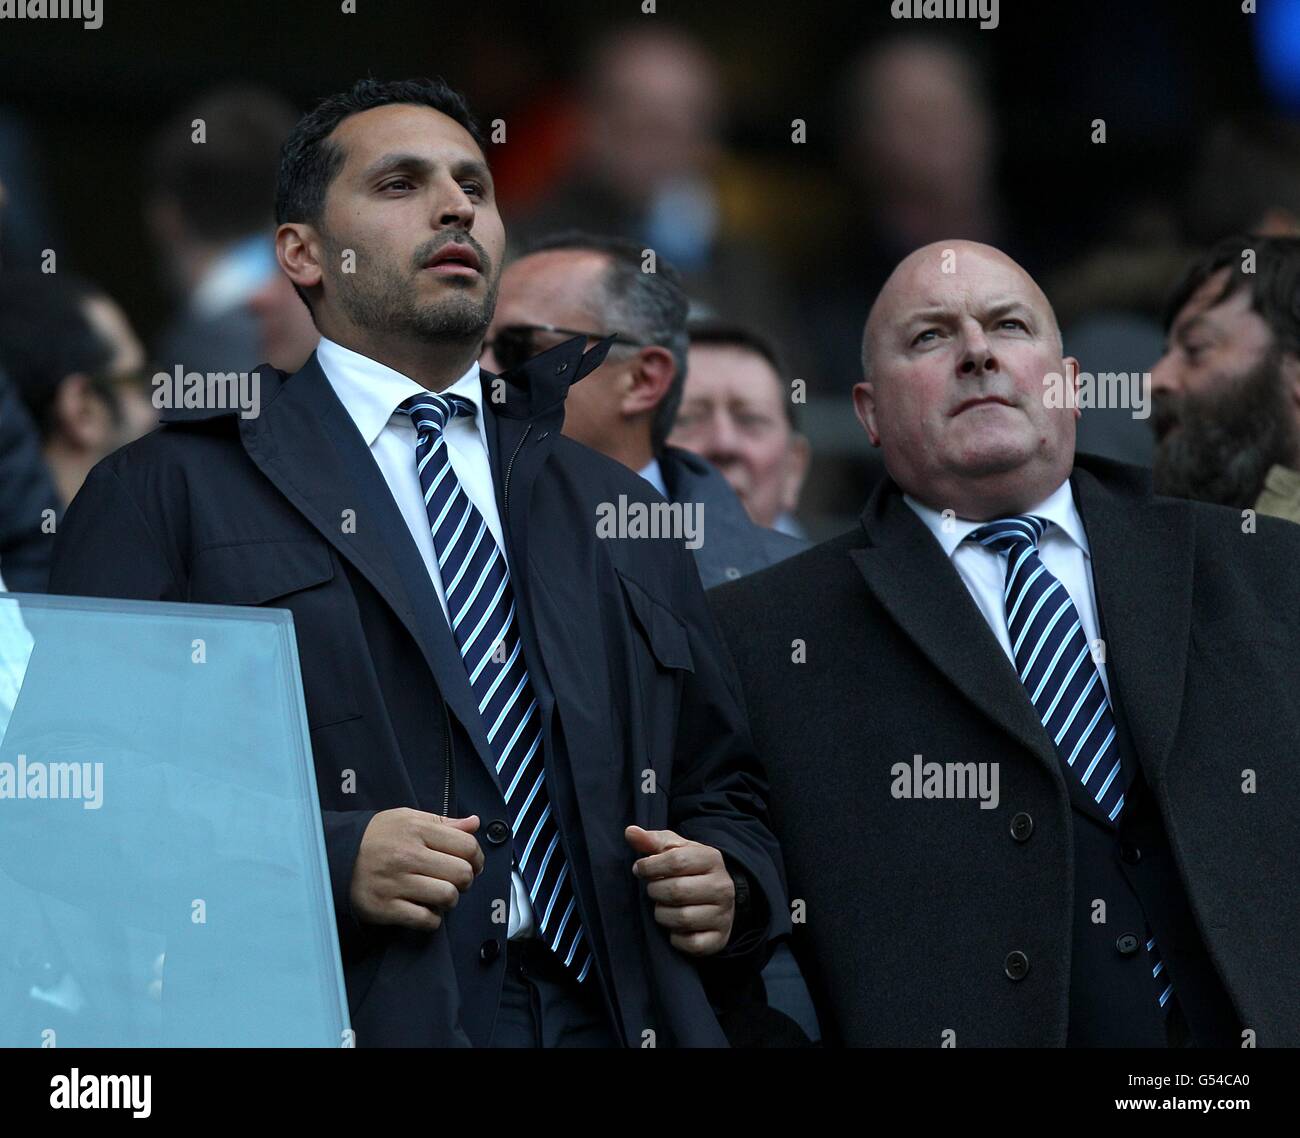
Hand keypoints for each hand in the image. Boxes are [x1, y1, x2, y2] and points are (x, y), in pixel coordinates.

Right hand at [349, 808, 483, 930]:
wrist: (335, 856)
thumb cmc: (377, 837)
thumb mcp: (408, 819)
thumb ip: (443, 822)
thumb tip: (475, 824)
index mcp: (417, 830)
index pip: (466, 845)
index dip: (477, 857)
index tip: (473, 863)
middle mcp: (407, 855)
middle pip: (462, 873)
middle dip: (466, 879)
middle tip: (455, 880)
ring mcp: (396, 883)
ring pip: (448, 897)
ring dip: (449, 900)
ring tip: (439, 895)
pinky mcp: (385, 908)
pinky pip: (426, 920)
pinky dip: (432, 919)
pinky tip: (424, 909)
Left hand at [625, 825, 734, 955]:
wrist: (717, 897)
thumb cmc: (689, 870)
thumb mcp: (674, 850)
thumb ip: (652, 841)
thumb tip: (630, 832)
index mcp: (712, 859)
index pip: (676, 861)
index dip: (650, 866)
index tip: (640, 869)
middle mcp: (723, 887)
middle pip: (676, 891)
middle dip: (655, 891)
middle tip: (653, 890)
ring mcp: (723, 915)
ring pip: (681, 918)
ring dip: (662, 914)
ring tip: (663, 907)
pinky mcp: (719, 939)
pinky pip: (689, 943)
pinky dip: (675, 938)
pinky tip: (675, 927)